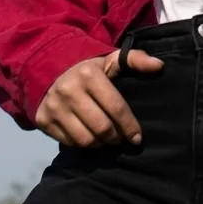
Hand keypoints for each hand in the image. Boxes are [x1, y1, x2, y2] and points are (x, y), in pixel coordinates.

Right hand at [35, 49, 163, 147]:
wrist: (46, 67)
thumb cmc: (87, 67)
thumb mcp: (110, 59)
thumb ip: (136, 60)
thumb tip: (159, 66)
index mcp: (89, 75)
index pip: (116, 107)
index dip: (129, 125)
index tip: (137, 138)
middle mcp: (69, 91)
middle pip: (101, 127)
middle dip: (116, 138)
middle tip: (121, 139)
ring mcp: (54, 107)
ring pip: (85, 139)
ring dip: (100, 144)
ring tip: (107, 139)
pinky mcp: (43, 120)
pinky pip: (68, 142)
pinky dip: (82, 144)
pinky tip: (89, 136)